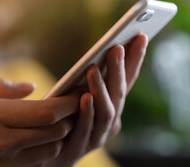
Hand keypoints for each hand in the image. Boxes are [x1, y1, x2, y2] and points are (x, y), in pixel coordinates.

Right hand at [0, 79, 78, 166]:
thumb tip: (30, 87)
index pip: (44, 111)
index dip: (68, 102)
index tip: (79, 92)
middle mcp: (3, 140)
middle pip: (54, 130)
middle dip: (71, 116)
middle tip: (77, 102)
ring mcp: (5, 161)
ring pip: (51, 148)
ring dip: (60, 133)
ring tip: (61, 119)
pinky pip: (38, 161)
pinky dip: (47, 148)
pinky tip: (43, 137)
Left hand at [45, 34, 147, 166]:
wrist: (48, 158)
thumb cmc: (64, 122)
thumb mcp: (76, 97)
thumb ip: (87, 82)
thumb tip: (95, 54)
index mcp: (110, 107)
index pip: (126, 82)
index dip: (135, 60)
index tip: (141, 36)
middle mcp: (109, 122)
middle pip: (118, 94)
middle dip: (119, 70)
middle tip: (117, 47)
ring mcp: (96, 137)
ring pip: (106, 112)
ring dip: (101, 90)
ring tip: (94, 69)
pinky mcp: (77, 150)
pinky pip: (84, 130)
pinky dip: (87, 113)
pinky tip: (84, 97)